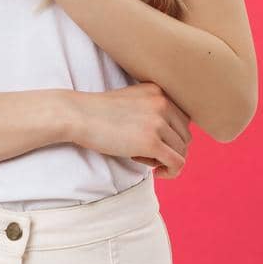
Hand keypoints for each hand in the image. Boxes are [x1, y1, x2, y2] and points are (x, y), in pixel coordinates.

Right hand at [67, 82, 192, 178]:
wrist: (77, 115)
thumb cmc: (98, 113)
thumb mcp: (131, 101)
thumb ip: (152, 110)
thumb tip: (170, 138)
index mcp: (158, 90)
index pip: (183, 119)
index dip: (170, 135)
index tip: (151, 142)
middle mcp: (162, 103)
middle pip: (185, 136)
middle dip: (169, 149)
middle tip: (145, 153)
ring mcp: (158, 122)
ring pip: (182, 150)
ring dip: (165, 160)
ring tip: (142, 158)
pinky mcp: (151, 142)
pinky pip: (178, 163)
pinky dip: (172, 172)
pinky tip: (156, 173)